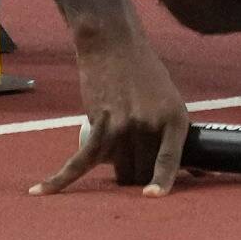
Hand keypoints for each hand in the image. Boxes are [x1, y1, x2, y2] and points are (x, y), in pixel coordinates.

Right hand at [32, 30, 188, 196]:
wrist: (113, 43)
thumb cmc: (144, 73)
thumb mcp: (169, 101)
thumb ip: (174, 136)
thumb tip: (198, 172)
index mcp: (173, 119)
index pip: (168, 161)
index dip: (161, 182)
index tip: (152, 196)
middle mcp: (149, 125)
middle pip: (141, 171)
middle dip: (139, 172)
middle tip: (136, 157)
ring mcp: (122, 126)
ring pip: (118, 169)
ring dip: (117, 168)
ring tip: (118, 150)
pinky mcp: (98, 124)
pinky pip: (80, 160)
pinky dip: (61, 178)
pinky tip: (43, 190)